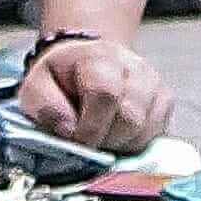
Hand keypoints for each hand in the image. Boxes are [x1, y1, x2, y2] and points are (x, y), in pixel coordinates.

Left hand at [16, 34, 170, 154]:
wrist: (85, 62)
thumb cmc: (61, 77)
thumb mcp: (36, 86)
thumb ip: (44, 107)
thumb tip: (68, 130)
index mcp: (98, 57)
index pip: (105, 94)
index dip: (91, 127)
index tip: (77, 141)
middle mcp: (133, 66)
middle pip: (131, 118)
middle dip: (106, 140)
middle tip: (88, 140)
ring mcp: (153, 83)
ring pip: (146, 130)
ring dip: (120, 143)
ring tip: (102, 134)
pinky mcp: (164, 100)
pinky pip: (156, 134)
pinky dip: (135, 142)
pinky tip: (118, 132)